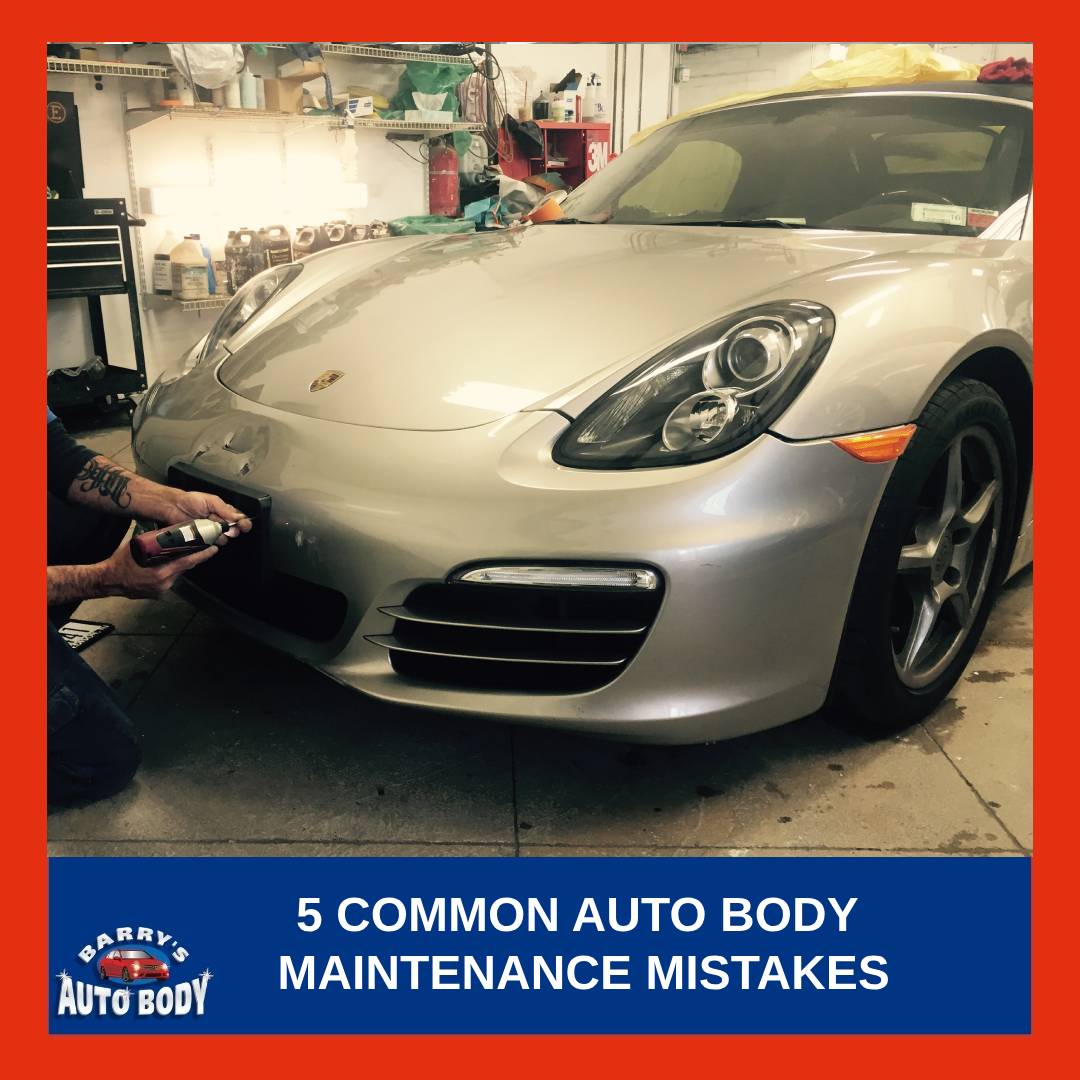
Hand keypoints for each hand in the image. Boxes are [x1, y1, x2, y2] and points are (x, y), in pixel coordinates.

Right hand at [96, 530, 221, 599]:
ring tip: (178, 554)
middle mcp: (165, 582)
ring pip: (177, 574)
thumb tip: (171, 532)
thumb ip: (157, 542)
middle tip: (201, 547)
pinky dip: (169, 572)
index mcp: (162, 570)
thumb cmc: (122, 561)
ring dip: (179, 565)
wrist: (109, 580)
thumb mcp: (140, 547)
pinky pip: (169, 580)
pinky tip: (163, 566)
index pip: (188, 561)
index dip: (202, 554)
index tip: (214, 548)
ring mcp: (162, 589)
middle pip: (184, 567)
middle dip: (192, 557)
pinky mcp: (158, 594)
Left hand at [151, 488, 252, 543]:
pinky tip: (207, 537)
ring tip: (213, 530)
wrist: (173, 507)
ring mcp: (211, 532)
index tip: (244, 525)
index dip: (243, 523)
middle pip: (234, 530)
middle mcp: (219, 522)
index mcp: (224, 511)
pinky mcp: (203, 540)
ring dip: (221, 536)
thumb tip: (238, 517)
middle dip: (233, 530)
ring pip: (224, 539)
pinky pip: (211, 544)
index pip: (239, 519)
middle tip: (228, 528)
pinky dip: (211, 542)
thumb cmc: (190, 501)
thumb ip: (225, 509)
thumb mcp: (211, 501)